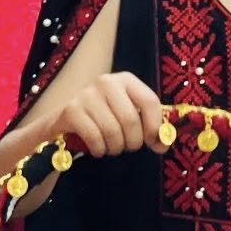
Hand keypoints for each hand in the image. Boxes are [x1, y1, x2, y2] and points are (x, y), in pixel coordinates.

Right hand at [48, 72, 166, 157]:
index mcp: (126, 80)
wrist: (67, 118)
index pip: (150, 101)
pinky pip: (94, 138)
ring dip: (115, 148)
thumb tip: (163, 143)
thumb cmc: (105, 117)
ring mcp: (87, 95)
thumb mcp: (128, 115)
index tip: (151, 141)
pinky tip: (98, 149)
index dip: (154, 126)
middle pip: (131, 120)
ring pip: (112, 131)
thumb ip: (149, 127)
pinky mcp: (71, 110)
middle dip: (133, 142)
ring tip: (112, 148)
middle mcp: (106, 82)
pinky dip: (99, 150)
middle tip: (128, 147)